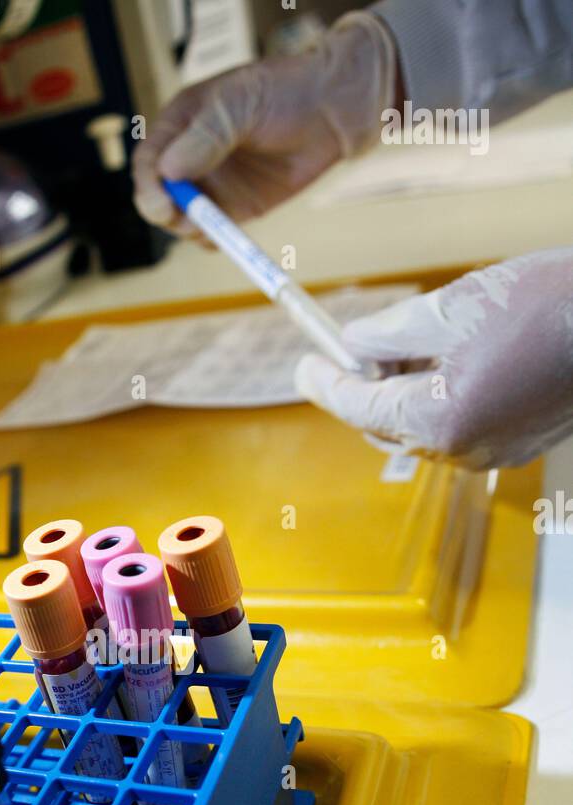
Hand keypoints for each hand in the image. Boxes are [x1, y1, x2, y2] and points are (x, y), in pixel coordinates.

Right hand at [132, 14, 397, 232]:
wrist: (331, 110)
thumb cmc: (284, 93)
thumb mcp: (240, 105)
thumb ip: (206, 137)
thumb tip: (169, 170)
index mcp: (182, 124)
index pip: (150, 160)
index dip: (149, 185)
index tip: (162, 205)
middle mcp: (190, 156)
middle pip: (160, 195)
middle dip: (167, 212)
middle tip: (188, 222)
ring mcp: (213, 184)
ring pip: (183, 218)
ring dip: (190, 229)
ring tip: (211, 226)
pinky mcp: (236, 206)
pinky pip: (213, 231)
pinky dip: (212, 240)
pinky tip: (224, 237)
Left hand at [294, 250, 572, 469]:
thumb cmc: (546, 307)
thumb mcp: (450, 307)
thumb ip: (389, 333)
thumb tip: (353, 345)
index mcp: (439, 420)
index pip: (360, 408)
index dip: (326, 384)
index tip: (304, 366)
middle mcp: (463, 449)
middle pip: (388, 425)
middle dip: (365, 388)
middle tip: (348, 350)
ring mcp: (493, 451)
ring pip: (424, 427)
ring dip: (403, 392)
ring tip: (401, 347)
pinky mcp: (518, 442)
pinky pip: (459, 426)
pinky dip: (439, 398)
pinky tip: (443, 360)